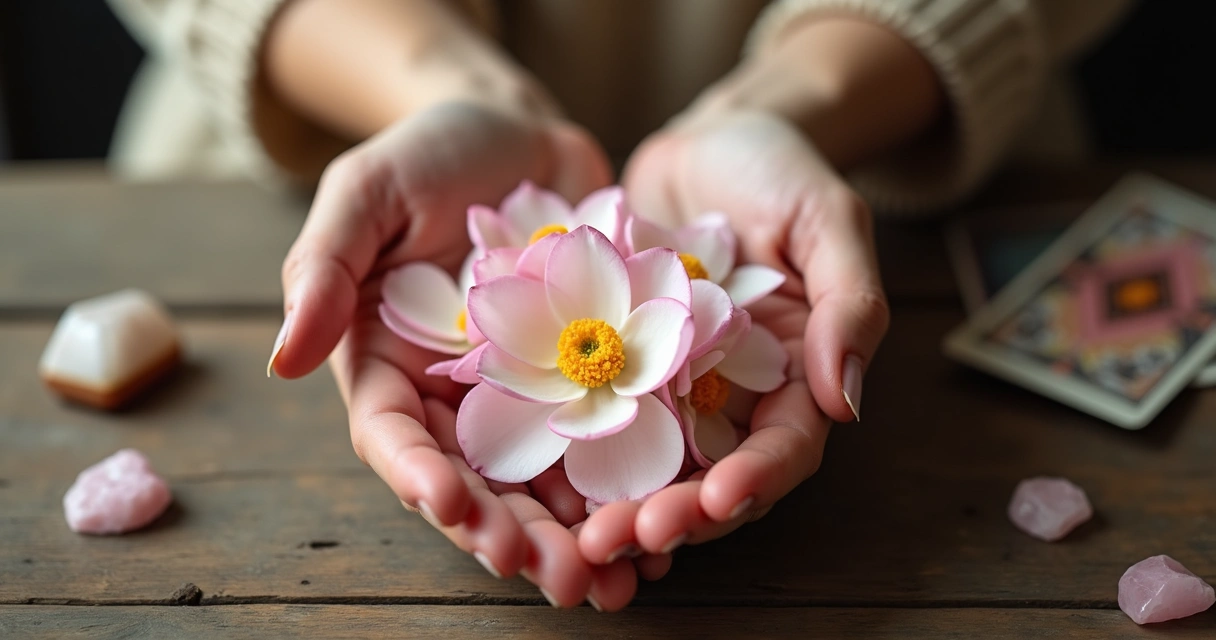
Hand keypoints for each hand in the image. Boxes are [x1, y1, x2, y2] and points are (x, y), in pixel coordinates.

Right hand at [269, 100, 650, 606]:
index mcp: (391, 366)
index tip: (454, 507)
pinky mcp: (594, 376)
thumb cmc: (431, 153)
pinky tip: (665, 519)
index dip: (422, 479)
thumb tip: (282, 360)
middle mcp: (457, 396)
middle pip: (480, 482)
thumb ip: (322, 266)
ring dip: (578, 534)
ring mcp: (529, 392)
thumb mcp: (365, 191)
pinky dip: (632, 481)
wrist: (522, 131)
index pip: (396, 438)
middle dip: (515, 534)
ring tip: (617, 579)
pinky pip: (612, 436)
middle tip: (559, 578)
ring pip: (548, 480)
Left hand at [576, 110, 886, 558]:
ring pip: (649, 464)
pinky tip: (541, 487)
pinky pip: (595, 418)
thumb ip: (847, 303)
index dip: (756, 481)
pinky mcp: (615, 366)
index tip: (718, 500)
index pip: (785, 447)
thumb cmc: (777, 170)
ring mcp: (671, 386)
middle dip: (675, 516)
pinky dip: (574, 458)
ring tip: (581, 537)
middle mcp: (734, 395)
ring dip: (619, 505)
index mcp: (796, 374)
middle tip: (625, 540)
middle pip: (711, 476)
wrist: (704, 141)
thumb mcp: (827, 219)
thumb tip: (846, 402)